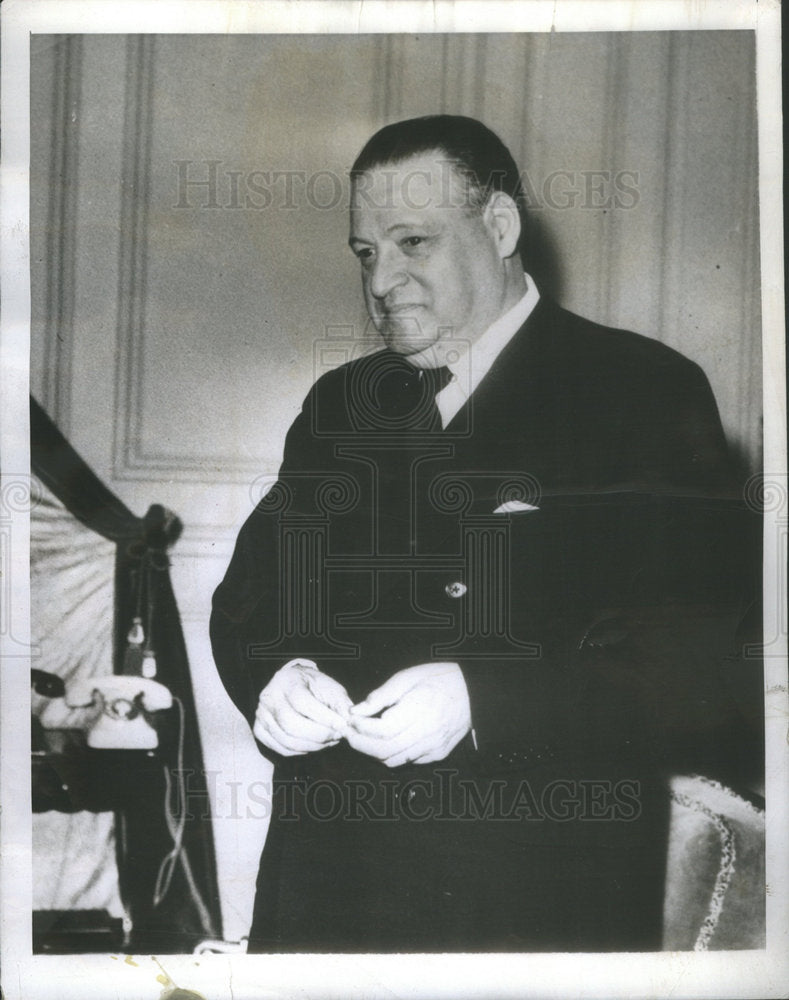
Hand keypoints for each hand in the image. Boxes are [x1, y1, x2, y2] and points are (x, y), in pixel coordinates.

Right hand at [253, 658, 352, 755]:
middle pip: (291, 724)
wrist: (292, 684)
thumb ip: (342, 704)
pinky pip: (281, 748)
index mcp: (287, 680)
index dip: (323, 717)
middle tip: (337, 736)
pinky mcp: (259, 729)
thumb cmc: (313, 686)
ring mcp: (261, 714)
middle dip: (319, 735)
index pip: (302, 702)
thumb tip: (350, 722)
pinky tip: (313, 744)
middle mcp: (269, 696)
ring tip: (329, 740)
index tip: (342, 725)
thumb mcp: (330, 688)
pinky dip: (301, 751)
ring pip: (286, 740)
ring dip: (313, 746)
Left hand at [346, 662, 470, 766]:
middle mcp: (428, 733)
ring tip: (365, 737)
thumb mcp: (408, 677)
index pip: (382, 730)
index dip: (361, 728)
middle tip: (350, 733)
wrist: (474, 691)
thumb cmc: (439, 679)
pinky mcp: (438, 754)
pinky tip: (387, 740)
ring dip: (374, 752)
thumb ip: (382, 696)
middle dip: (361, 744)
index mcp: (420, 709)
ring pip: (394, 760)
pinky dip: (392, 754)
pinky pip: (408, 761)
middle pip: (385, 750)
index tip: (352, 720)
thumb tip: (356, 711)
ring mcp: (434, 747)